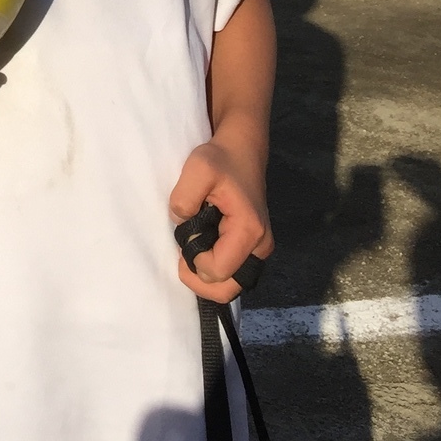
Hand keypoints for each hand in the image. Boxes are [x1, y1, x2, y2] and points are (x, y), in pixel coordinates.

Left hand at [169, 129, 272, 304]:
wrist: (242, 151)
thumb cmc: (221, 159)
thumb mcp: (197, 168)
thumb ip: (184, 199)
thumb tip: (180, 225)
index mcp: (249, 230)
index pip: (217, 271)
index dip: (192, 262)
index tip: (183, 237)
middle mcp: (260, 246)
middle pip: (227, 289)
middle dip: (199, 278)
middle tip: (183, 252)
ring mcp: (259, 249)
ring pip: (231, 285)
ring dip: (206, 275)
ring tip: (192, 248)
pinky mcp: (253, 247)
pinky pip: (233, 272)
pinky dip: (215, 268)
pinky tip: (201, 248)